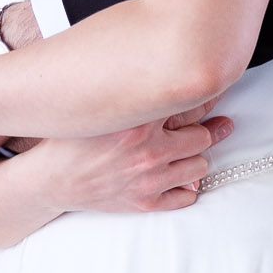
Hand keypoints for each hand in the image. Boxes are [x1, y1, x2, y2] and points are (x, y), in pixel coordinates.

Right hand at [23, 97, 231, 213]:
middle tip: (223, 122)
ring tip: (193, 149)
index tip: (217, 91)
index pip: (189, 104)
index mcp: (137, 121)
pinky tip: (181, 176)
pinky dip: (187, 186)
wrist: (49, 179)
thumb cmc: (70, 137)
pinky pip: (186, 196)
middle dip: (212, 128)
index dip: (208, 96)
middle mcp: (148, 151)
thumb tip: (164, 69)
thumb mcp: (99, 105)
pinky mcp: (145, 202)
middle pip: (202, 136)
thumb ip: (132, 91)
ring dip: (197, 157)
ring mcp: (149, 179)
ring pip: (199, 166)